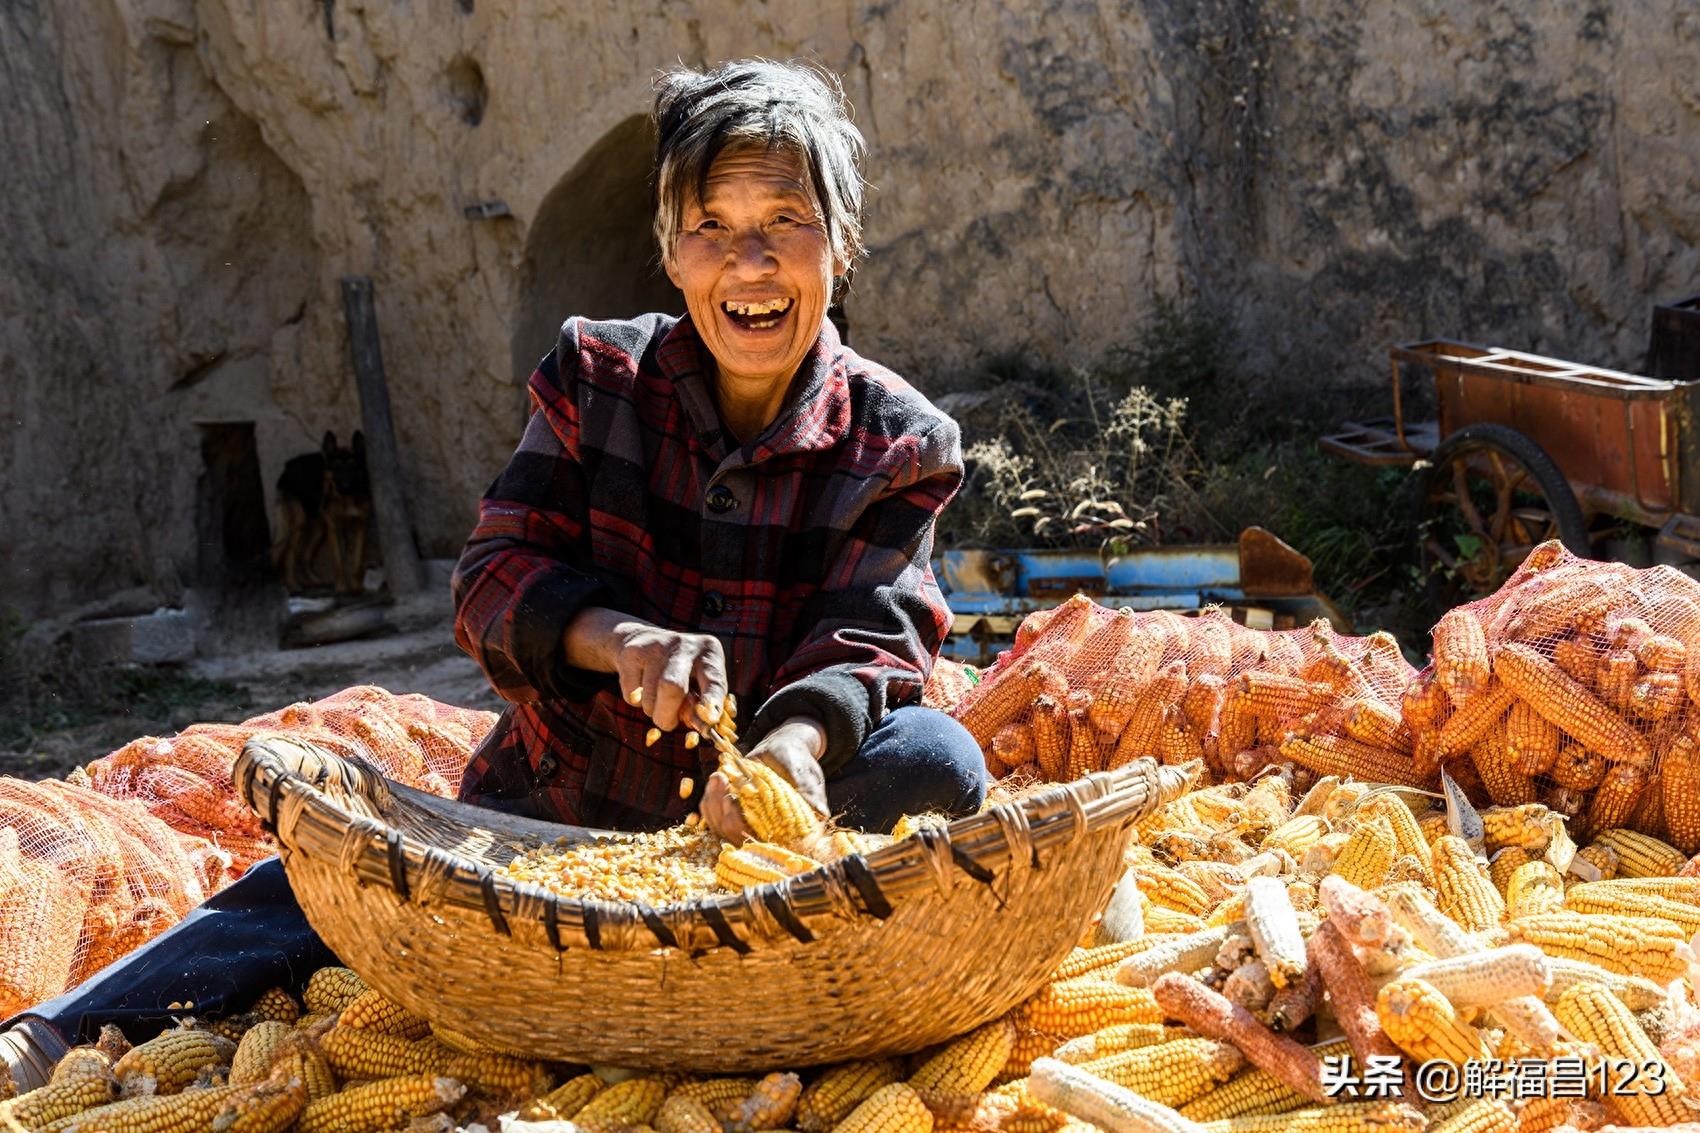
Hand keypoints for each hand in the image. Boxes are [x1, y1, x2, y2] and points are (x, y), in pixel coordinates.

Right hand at [612, 623, 728, 731]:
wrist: (638, 640)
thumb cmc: (678, 670)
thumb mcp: (698, 680)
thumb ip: (702, 704)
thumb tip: (704, 727)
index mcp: (709, 652)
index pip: (714, 680)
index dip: (712, 701)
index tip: (710, 718)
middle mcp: (684, 646)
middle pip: (673, 687)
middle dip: (667, 714)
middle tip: (667, 723)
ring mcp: (655, 646)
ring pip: (649, 698)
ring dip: (652, 710)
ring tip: (656, 697)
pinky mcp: (630, 653)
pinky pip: (631, 695)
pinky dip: (636, 702)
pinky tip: (641, 686)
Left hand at [699, 716, 828, 843]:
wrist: (785, 750)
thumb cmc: (799, 762)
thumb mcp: (806, 773)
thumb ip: (809, 792)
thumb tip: (821, 812)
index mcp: (782, 828)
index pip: (758, 839)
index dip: (741, 825)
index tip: (733, 799)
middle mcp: (761, 830)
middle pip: (732, 833)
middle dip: (721, 808)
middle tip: (721, 779)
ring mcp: (744, 821)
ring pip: (719, 825)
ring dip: (713, 801)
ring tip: (718, 776)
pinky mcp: (731, 811)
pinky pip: (712, 814)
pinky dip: (710, 798)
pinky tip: (716, 778)